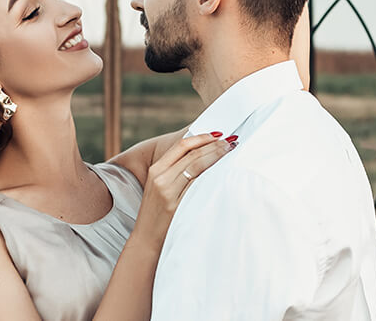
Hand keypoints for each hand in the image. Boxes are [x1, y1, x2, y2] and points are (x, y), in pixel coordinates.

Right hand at [131, 132, 235, 249]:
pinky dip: (213, 176)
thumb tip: (201, 153)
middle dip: (214, 146)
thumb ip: (174, 170)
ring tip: (230, 153)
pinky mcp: (177, 206)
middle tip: (230, 143)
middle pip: (193, 154)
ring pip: (198, 167)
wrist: (145, 240)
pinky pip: (199, 186)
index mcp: (156, 170)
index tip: (217, 135)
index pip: (182, 145)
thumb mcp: (158, 186)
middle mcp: (161, 178)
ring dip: (217, 157)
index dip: (201, 138)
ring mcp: (169, 193)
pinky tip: (223, 173)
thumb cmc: (156, 213)